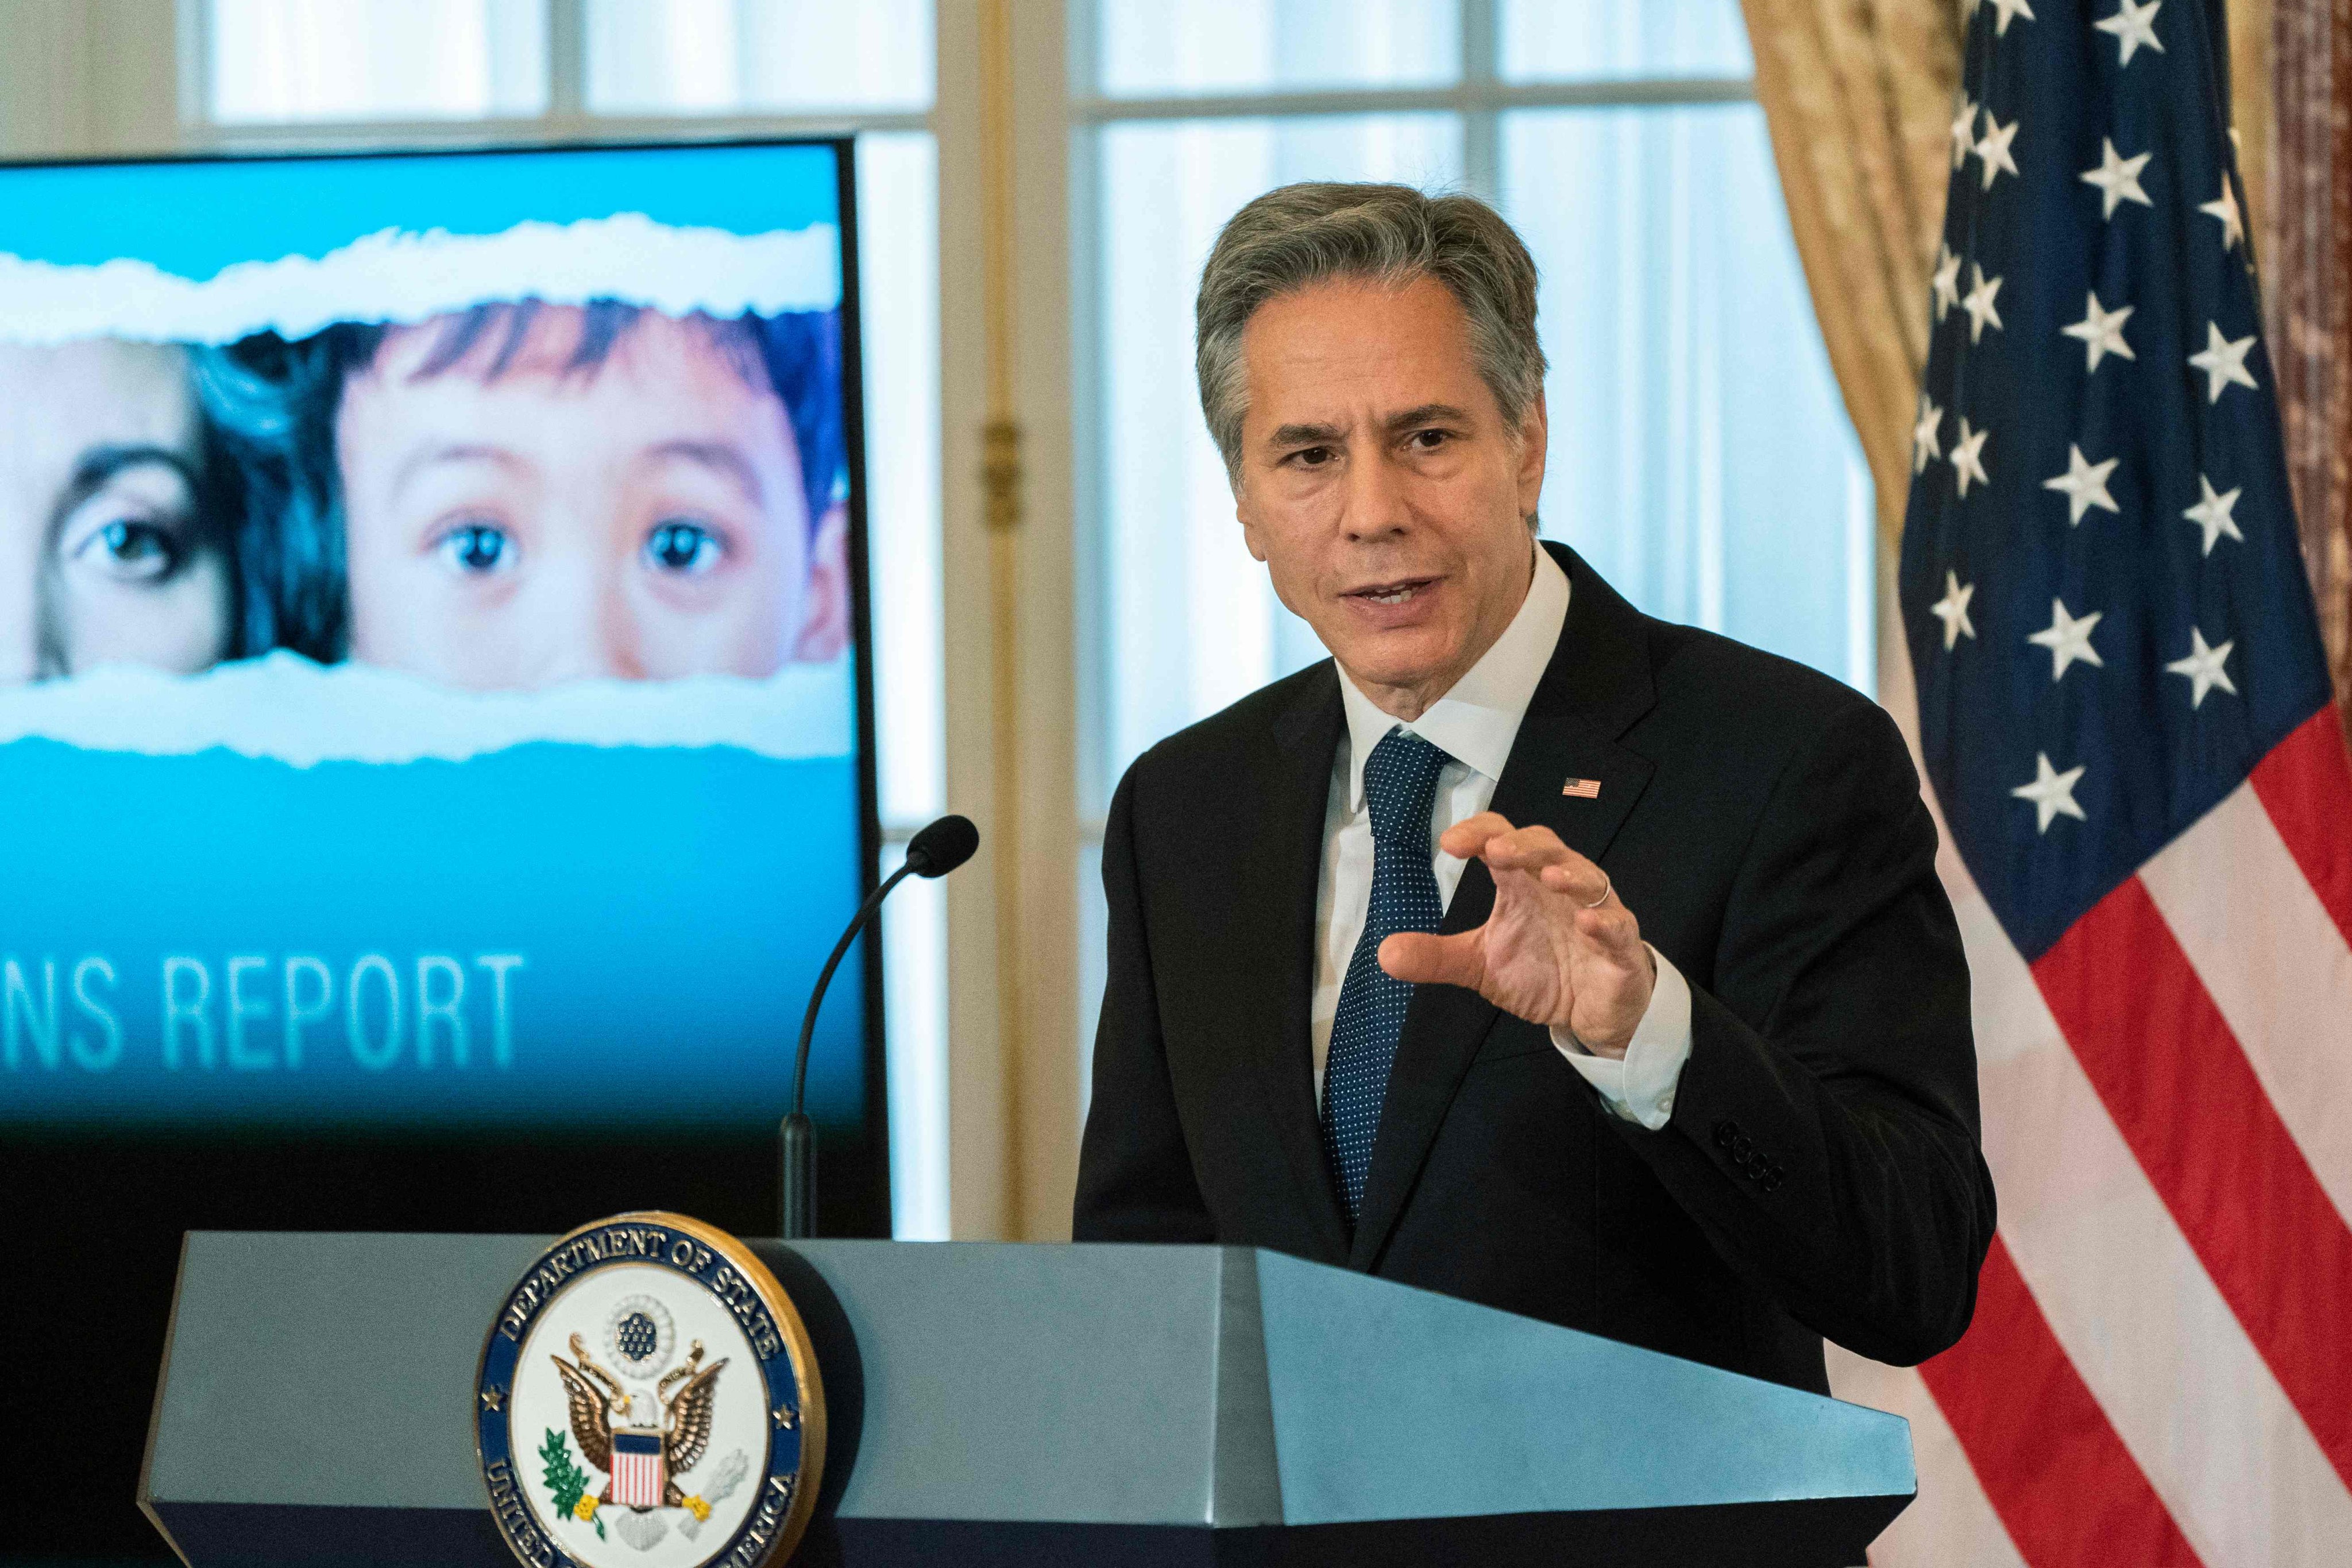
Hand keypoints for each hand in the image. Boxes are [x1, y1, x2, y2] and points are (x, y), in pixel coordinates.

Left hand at [1377, 812, 1654, 1056]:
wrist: (1591, 1012)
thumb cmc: (1542, 972)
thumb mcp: (1481, 965)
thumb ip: (1437, 957)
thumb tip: (1384, 954)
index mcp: (1524, 885)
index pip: (1503, 841)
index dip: (1481, 834)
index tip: (1450, 843)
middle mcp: (1560, 891)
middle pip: (1548, 849)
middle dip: (1524, 846)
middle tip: (1495, 851)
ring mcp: (1595, 916)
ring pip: (1591, 882)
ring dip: (1571, 875)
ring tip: (1549, 877)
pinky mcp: (1621, 950)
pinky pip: (1619, 928)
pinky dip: (1605, 924)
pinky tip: (1588, 923)